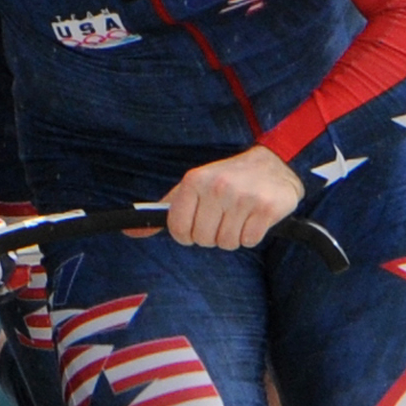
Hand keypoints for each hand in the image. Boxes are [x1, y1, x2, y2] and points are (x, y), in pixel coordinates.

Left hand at [159, 146, 304, 250]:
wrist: (274, 162)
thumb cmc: (226, 179)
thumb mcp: (193, 186)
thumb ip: (165, 210)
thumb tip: (131, 231)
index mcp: (195, 180)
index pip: (177, 228)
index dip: (185, 234)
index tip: (195, 226)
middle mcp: (218, 187)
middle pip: (202, 239)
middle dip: (211, 235)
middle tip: (221, 218)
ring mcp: (243, 198)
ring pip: (226, 243)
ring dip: (232, 236)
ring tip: (238, 216)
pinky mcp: (266, 208)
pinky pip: (249, 241)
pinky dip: (251, 236)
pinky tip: (253, 217)